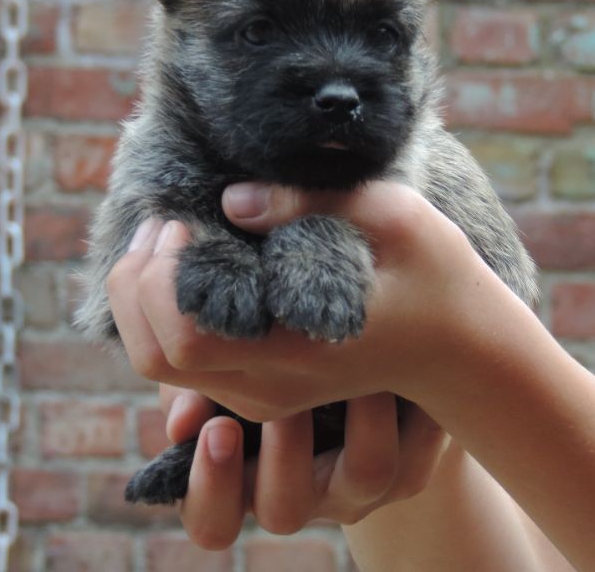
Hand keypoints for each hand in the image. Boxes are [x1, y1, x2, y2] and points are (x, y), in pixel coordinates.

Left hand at [107, 181, 499, 417]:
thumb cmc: (434, 272)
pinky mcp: (258, 384)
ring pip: (157, 362)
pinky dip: (159, 309)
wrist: (461, 345)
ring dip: (141, 295)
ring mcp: (259, 392)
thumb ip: (311, 203)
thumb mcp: (394, 216)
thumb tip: (229, 201)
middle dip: (134, 284)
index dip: (158, 280)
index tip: (184, 222)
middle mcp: (267, 386)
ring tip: (165, 235)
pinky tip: (182, 260)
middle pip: (153, 357)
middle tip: (161, 223)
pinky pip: (179, 359)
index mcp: (296, 353)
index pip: (183, 342)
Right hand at [160, 384, 447, 548]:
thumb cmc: (257, 367)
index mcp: (237, 482)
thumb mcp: (218, 375)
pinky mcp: (408, 470)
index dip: (210, 486)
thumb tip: (181, 421)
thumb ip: (194, 391)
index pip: (211, 521)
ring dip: (359, 418)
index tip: (218, 429)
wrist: (340, 368)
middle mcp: (294, 496)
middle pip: (283, 509)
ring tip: (350, 361)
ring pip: (365, 474)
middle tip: (281, 395)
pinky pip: (419, 449)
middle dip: (281, 451)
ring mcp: (353, 490)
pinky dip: (414, 406)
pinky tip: (404, 354)